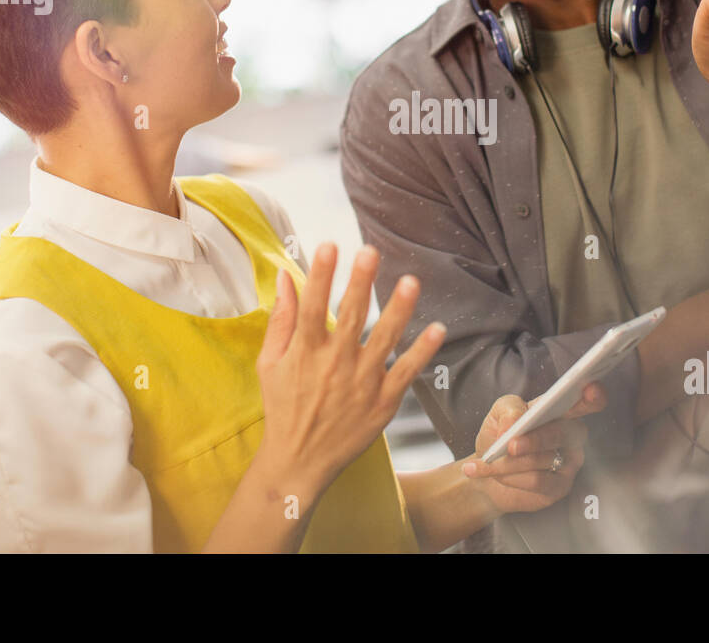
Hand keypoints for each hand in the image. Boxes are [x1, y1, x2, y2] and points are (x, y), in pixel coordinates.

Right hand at [255, 243, 445, 493]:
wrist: (299, 461)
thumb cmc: (284, 406)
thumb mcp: (270, 362)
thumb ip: (281, 318)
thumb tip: (287, 276)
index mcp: (305, 353)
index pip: (312, 307)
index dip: (321, 276)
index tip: (330, 246)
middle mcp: (334, 365)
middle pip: (349, 317)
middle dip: (360, 283)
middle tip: (370, 252)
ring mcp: (361, 384)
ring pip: (383, 341)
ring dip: (398, 311)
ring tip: (411, 282)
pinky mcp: (383, 402)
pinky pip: (406, 373)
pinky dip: (422, 353)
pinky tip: (437, 329)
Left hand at [460, 384, 606, 514]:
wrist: (488, 474)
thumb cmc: (499, 437)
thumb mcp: (498, 414)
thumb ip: (509, 409)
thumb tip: (516, 422)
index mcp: (560, 410)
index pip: (586, 401)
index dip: (593, 396)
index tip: (591, 389)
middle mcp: (571, 434)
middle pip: (562, 433)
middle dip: (535, 439)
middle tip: (511, 445)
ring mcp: (570, 461)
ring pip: (543, 460)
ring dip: (510, 462)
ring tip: (490, 461)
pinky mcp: (561, 486)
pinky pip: (538, 482)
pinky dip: (511, 478)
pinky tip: (495, 475)